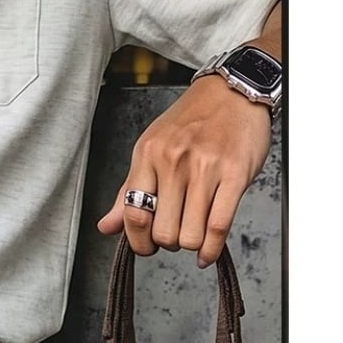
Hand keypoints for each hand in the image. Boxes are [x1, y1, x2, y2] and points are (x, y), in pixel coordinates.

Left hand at [97, 74, 271, 265]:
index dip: (136, 240)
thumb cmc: (192, 121)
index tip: (144, 246)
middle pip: (162, 230)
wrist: (231, 92)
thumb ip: (129, 190)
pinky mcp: (235, 175)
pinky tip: (208, 251)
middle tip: (173, 236)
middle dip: (167, 243)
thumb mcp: (151, 148)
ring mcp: (205, 169)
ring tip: (192, 234)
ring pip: (190, 235)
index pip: (132, 213)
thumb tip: (107, 226)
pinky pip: (218, 227)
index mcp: (148, 155)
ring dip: (190, 245)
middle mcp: (173, 162)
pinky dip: (212, 249)